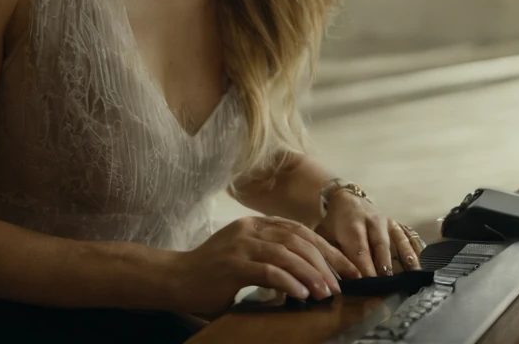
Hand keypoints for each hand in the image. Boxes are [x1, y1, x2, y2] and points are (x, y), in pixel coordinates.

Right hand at [171, 215, 360, 316]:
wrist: (174, 279)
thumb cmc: (210, 274)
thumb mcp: (244, 258)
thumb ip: (270, 259)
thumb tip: (306, 277)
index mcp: (255, 224)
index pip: (300, 231)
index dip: (326, 247)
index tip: (345, 266)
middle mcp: (250, 229)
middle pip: (298, 240)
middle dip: (325, 261)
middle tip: (341, 283)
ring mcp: (241, 245)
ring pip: (287, 254)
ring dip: (311, 274)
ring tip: (326, 292)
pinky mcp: (233, 265)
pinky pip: (268, 271)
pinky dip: (289, 282)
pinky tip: (302, 295)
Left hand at [316, 192, 425, 276]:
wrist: (344, 198)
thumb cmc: (333, 223)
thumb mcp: (325, 236)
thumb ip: (332, 254)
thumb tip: (339, 279)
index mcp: (351, 224)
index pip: (359, 248)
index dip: (365, 266)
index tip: (368, 283)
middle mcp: (372, 220)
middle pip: (380, 245)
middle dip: (384, 267)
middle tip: (388, 286)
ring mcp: (386, 221)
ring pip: (397, 239)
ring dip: (405, 258)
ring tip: (413, 274)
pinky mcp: (395, 223)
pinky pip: (407, 235)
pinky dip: (414, 248)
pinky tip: (421, 260)